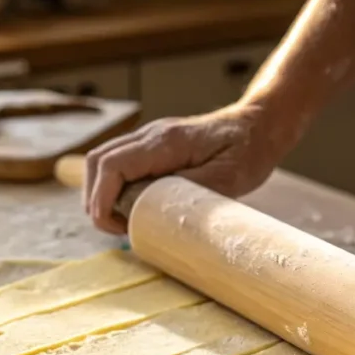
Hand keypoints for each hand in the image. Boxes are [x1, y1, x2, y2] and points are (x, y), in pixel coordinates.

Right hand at [83, 102, 294, 233]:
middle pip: (98, 161)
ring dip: (102, 193)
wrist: (259, 125)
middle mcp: (150, 135)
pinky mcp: (153, 146)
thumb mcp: (228, 179)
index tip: (112, 226)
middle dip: (96, 199)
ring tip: (122, 221)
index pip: (112, 165)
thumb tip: (155, 214)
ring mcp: (149, 138)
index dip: (101, 199)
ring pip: (103, 161)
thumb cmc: (248, 151)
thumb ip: (190, 193)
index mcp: (165, 142)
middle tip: (117, 228)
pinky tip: (131, 207)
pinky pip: (119, 163)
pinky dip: (114, 187)